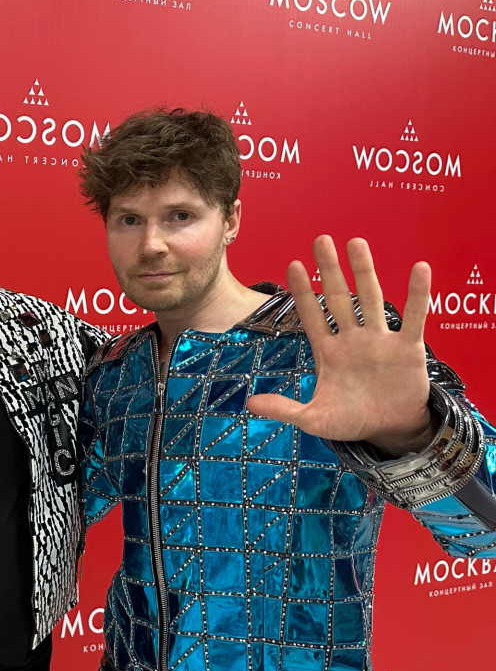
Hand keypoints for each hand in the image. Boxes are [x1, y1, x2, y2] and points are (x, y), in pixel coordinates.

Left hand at [245, 236, 434, 453]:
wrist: (390, 430)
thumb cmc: (352, 421)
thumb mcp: (315, 419)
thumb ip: (285, 409)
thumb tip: (249, 404)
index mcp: (328, 352)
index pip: (312, 315)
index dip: (303, 291)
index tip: (293, 265)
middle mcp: (352, 340)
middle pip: (339, 298)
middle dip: (330, 270)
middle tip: (320, 240)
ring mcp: (379, 341)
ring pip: (371, 299)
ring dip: (364, 271)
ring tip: (356, 243)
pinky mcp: (408, 348)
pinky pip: (415, 317)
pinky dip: (418, 294)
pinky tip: (420, 269)